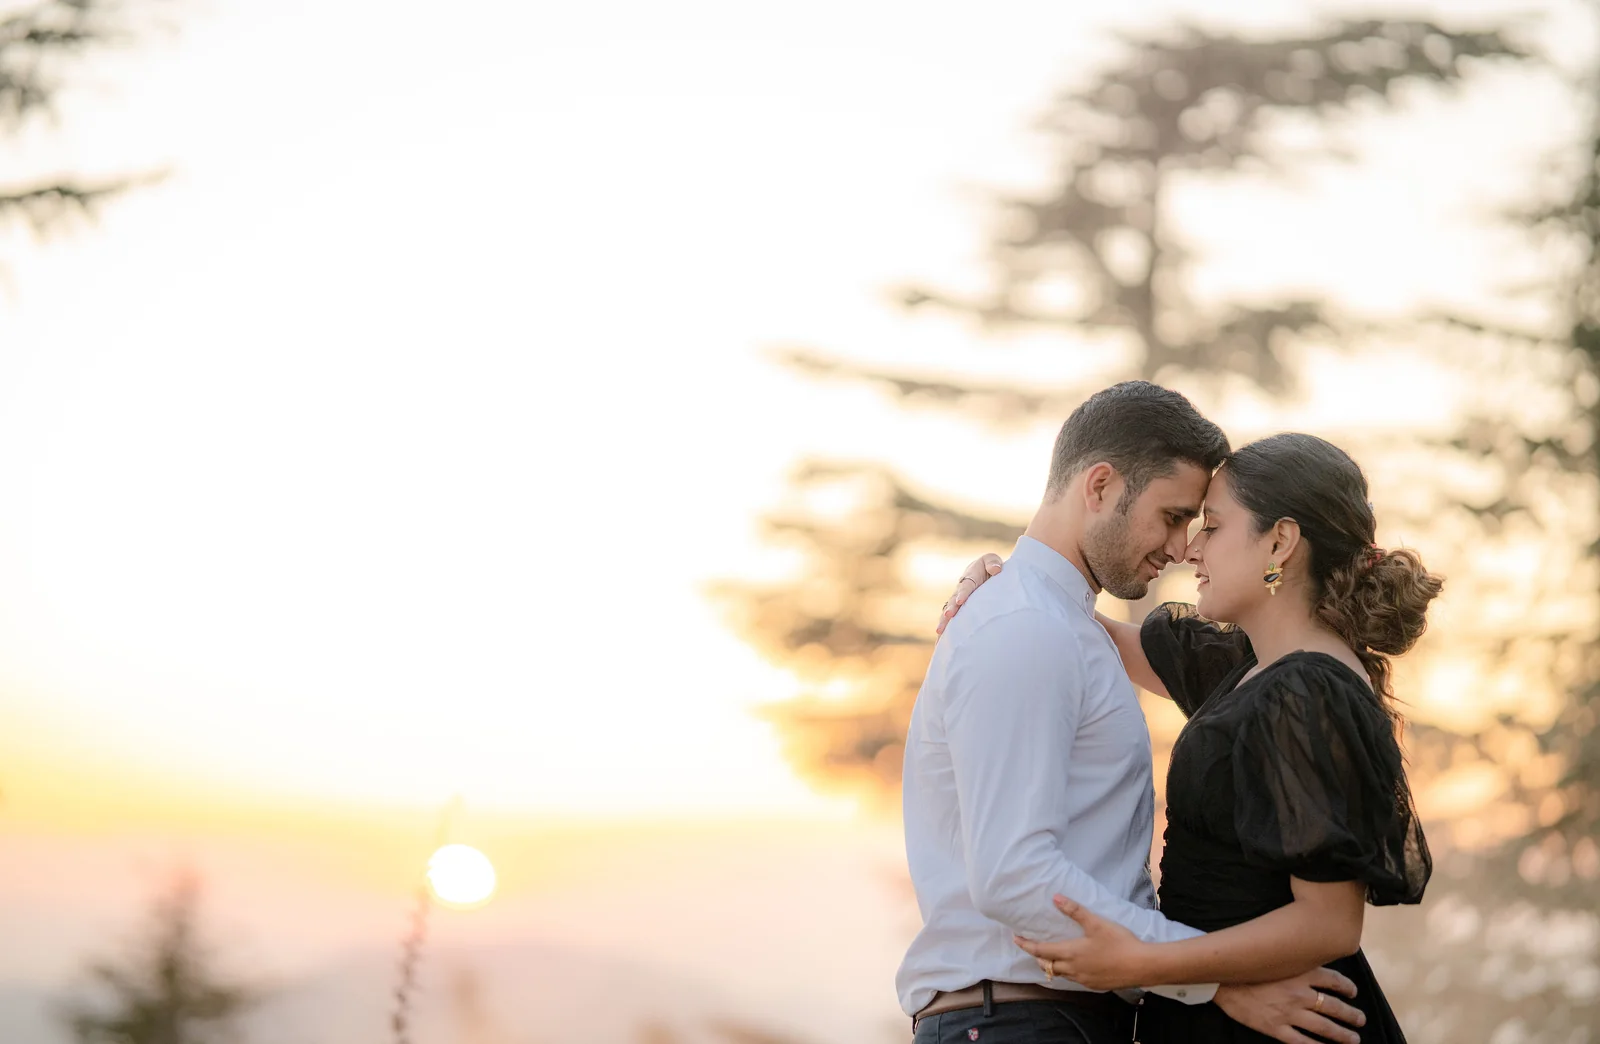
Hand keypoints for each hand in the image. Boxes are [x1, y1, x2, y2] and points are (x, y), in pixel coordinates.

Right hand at [935, 553, 1003, 635]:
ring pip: (948, 612)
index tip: (960, 601)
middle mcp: (960, 591)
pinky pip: (951, 622)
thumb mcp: (991, 560)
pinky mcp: (959, 613)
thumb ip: (992, 562)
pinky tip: (941, 644)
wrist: (988, 575)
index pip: (966, 586)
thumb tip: (995, 570)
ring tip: (939, 632)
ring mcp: (958, 602)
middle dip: (950, 608)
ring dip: (944, 621)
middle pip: (953, 600)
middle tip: (948, 616)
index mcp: (969, 578)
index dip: (963, 593)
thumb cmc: (991, 567)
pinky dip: (946, 633)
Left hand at [1013, 896, 1150, 991]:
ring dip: (1051, 965)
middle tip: (1032, 947)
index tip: (1016, 939)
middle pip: (1047, 966)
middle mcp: (1073, 969)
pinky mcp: (1094, 985)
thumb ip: (1075, 911)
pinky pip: (1074, 979)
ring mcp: (1084, 979)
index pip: (1041, 951)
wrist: (1141, 966)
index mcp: (1070, 953)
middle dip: (1037, 956)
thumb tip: (1056, 898)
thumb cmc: (1119, 942)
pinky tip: (1074, 965)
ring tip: (1050, 955)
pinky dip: (1067, 972)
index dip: (1027, 945)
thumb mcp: (1096, 923)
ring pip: (1060, 974)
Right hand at [1214, 968, 1364, 1043]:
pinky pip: (1303, 1043)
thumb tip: (1310, 958)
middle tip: (1360, 1020)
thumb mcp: (1274, 955)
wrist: (1220, 979)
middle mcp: (1299, 994)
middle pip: (1334, 1006)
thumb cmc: (1246, 965)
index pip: (1333, 980)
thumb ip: (1294, 959)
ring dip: (1342, 1034)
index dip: (1347, 988)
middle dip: (1351, 1015)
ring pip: (1324, 1027)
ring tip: (1353, 1038)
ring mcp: (1289, 1013)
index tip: (1353, 993)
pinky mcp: (1276, 1028)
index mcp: (1300, 973)